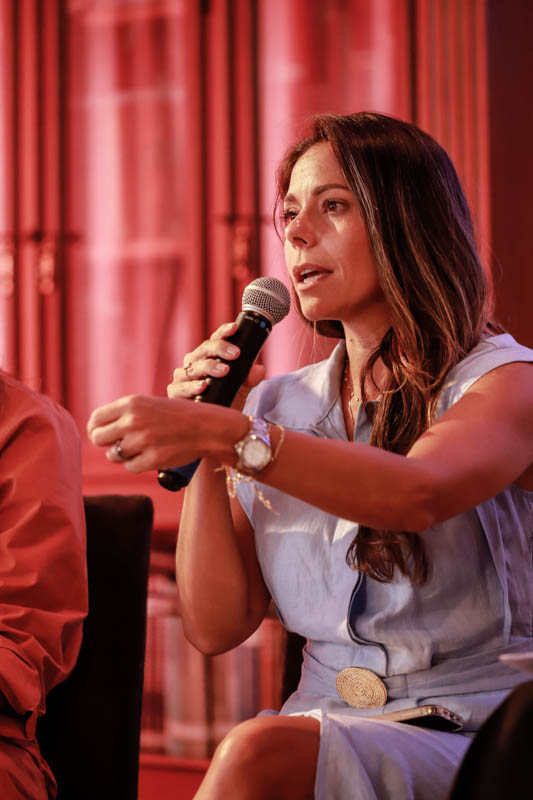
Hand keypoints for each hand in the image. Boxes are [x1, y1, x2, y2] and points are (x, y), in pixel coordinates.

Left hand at [87, 394, 212, 472]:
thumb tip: (98, 431)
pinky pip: (130, 467)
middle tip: (116, 445)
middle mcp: (133, 421)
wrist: (208, 427)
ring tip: (139, 448)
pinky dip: (137, 465)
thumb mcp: (149, 404)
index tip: (100, 433)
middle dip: (105, 443)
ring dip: (123, 455)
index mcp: (131, 403)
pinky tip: (150, 456)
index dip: (95, 428)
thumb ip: (125, 414)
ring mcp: (142, 441)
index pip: (96, 418)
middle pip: (98, 438)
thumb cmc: (179, 415)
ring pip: (113, 455)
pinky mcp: (152, 459)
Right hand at [168, 321, 264, 411]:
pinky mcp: (175, 392)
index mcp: (208, 357)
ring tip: (224, 371)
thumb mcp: (241, 390)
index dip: (224, 332)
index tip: (235, 328)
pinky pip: (181, 387)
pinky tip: (203, 386)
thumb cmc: (226, 401)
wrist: (214, 424)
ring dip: (210, 367)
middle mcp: (194, 363)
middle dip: (220, 348)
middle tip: (236, 354)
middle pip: (205, 349)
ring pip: (194, 367)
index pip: (215, 339)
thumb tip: (259, 369)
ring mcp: (183, 377)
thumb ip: (249, 379)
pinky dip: (192, 386)